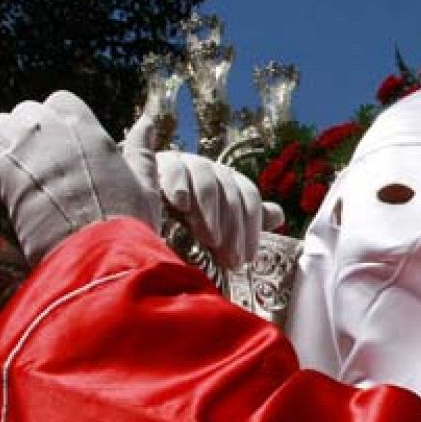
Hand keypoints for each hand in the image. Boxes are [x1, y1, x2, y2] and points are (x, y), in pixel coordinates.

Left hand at [0, 91, 160, 261]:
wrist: (100, 255)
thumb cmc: (128, 223)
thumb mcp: (146, 183)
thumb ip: (142, 149)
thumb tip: (147, 121)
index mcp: (92, 133)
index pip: (63, 102)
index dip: (56, 115)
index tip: (56, 132)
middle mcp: (57, 134)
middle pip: (27, 111)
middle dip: (25, 124)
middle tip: (26, 146)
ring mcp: (30, 152)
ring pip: (0, 124)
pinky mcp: (6, 176)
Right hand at [156, 150, 283, 269]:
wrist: (142, 200)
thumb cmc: (187, 218)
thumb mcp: (217, 225)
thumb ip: (245, 220)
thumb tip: (279, 215)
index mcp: (230, 182)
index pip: (250, 198)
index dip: (252, 229)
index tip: (247, 258)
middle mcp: (214, 170)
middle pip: (231, 193)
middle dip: (233, 229)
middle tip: (229, 259)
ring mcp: (190, 162)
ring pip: (208, 182)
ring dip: (211, 212)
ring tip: (210, 239)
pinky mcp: (165, 162)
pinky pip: (176, 169)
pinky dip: (180, 185)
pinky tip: (181, 205)